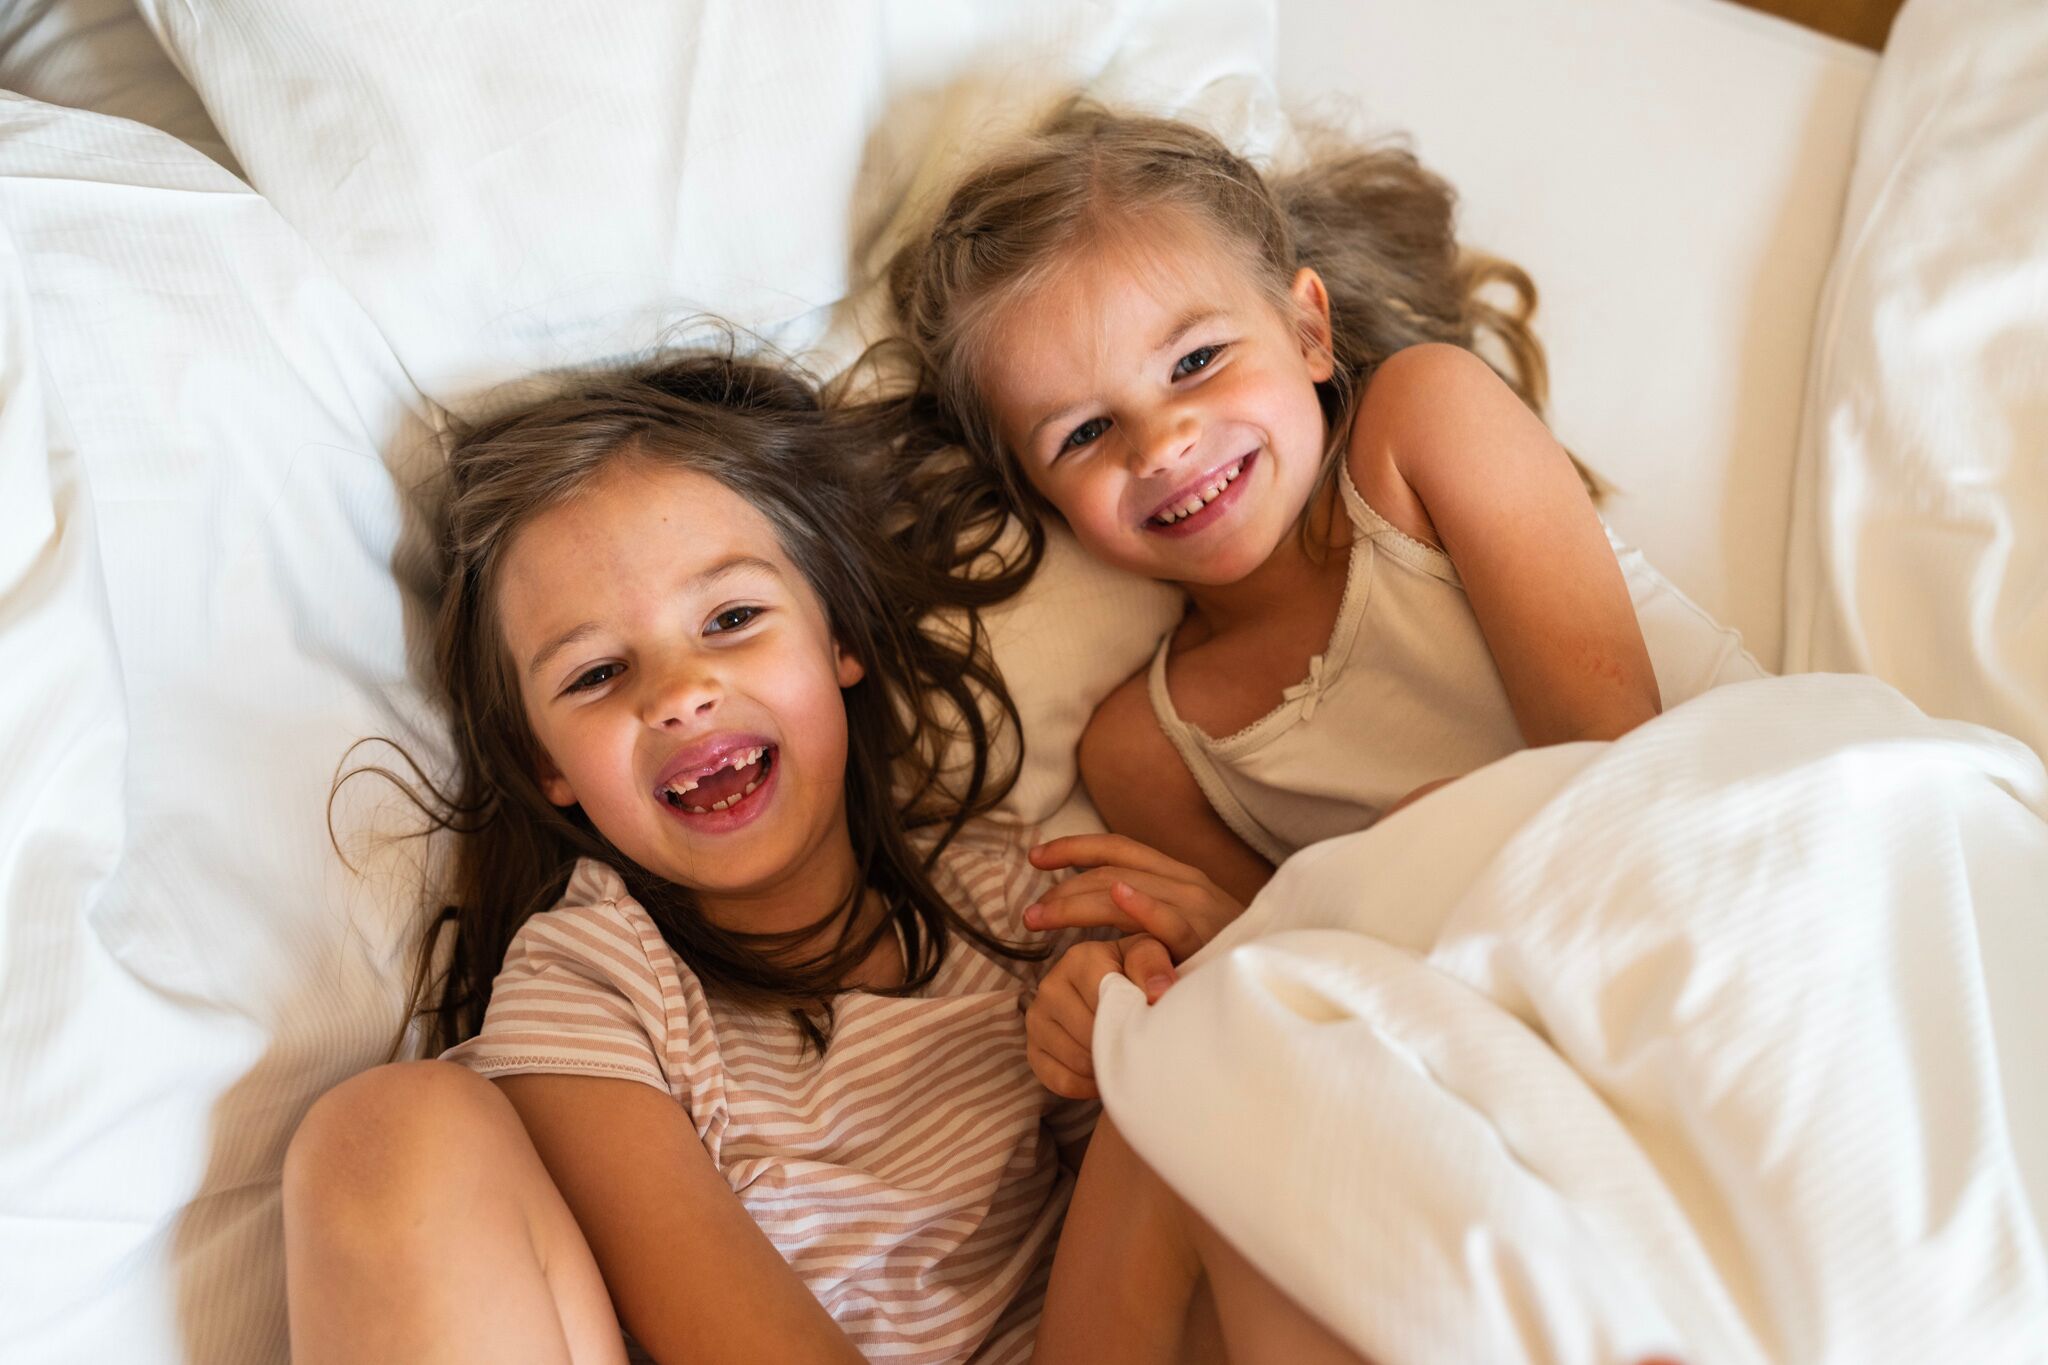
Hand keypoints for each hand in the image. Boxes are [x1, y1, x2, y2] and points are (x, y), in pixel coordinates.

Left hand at [1022, 834, 1244, 962]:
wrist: (1271, 980)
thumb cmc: (1221, 958)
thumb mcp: (1183, 926)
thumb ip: (1148, 913)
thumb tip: (1100, 904)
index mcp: (1177, 875)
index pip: (1117, 849)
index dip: (1073, 848)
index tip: (1034, 857)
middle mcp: (1186, 882)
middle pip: (1110, 871)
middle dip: (1063, 889)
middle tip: (1029, 915)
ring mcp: (1197, 908)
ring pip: (1125, 889)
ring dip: (1077, 900)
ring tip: (1042, 917)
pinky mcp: (1206, 938)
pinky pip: (1170, 918)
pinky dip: (1144, 904)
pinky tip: (1118, 896)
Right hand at [1026, 935, 1175, 1099]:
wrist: (1115, 985)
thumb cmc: (1135, 971)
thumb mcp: (1149, 955)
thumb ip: (1152, 965)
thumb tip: (1158, 991)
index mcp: (1079, 960)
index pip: (1106, 1003)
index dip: (1131, 1022)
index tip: (1149, 1026)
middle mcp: (1051, 986)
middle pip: (1090, 1035)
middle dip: (1118, 1047)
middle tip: (1140, 1049)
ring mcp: (1037, 1018)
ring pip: (1076, 1060)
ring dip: (1104, 1068)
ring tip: (1124, 1059)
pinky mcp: (1033, 1048)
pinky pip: (1060, 1081)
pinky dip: (1086, 1086)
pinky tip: (1104, 1074)